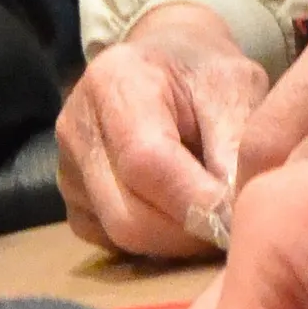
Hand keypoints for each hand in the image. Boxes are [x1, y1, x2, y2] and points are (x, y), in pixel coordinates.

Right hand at [57, 4, 269, 259]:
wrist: (168, 64)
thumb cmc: (205, 73)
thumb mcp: (236, 86)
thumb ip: (237, 144)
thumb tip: (233, 213)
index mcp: (114, 82)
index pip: (146, 162)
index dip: (197, 200)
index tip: (241, 214)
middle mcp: (76, 127)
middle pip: (128, 215)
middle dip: (189, 231)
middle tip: (233, 223)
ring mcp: (67, 170)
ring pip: (122, 237)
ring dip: (177, 240)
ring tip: (213, 214)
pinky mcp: (74, 203)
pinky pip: (114, 244)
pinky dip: (156, 241)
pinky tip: (182, 211)